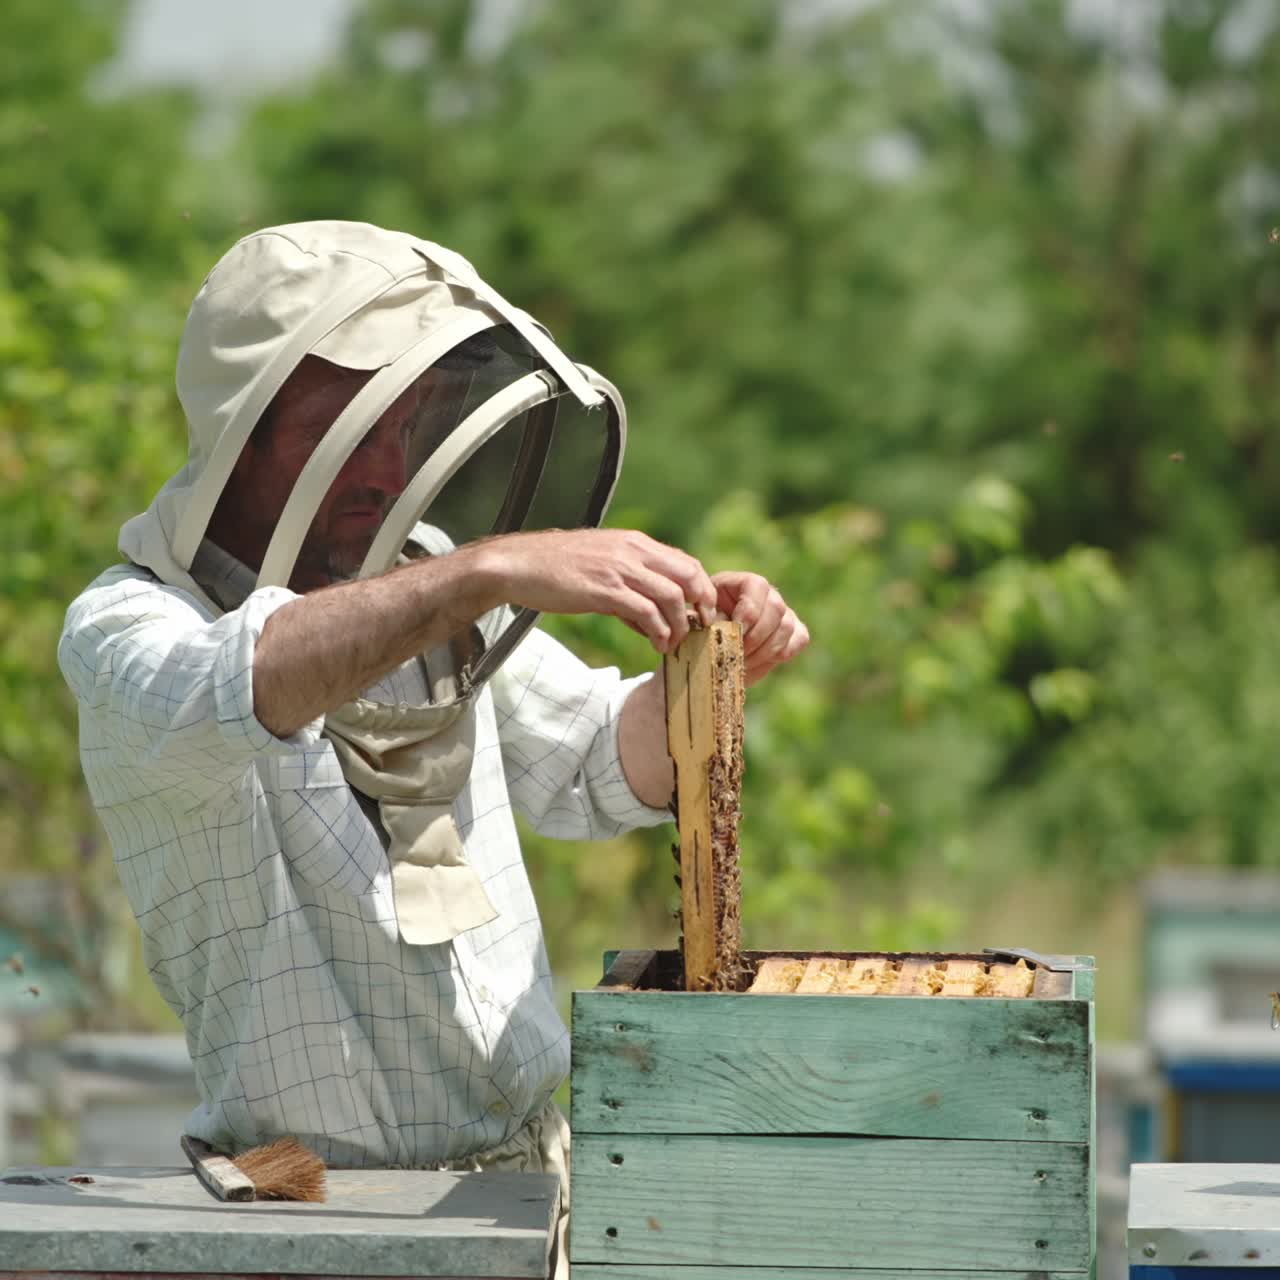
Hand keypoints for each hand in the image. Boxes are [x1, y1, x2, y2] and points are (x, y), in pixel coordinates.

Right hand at [480, 528, 717, 654]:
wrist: (517, 565)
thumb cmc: (555, 568)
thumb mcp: (601, 567)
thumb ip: (629, 586)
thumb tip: (650, 619)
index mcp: (634, 543)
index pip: (686, 562)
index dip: (701, 589)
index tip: (700, 613)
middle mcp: (632, 551)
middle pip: (689, 575)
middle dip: (701, 605)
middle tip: (699, 630)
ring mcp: (619, 569)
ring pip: (672, 596)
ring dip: (680, 625)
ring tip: (674, 644)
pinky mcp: (604, 590)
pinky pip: (646, 612)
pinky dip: (659, 631)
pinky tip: (657, 643)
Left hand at [711, 570, 809, 685]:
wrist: (712, 655)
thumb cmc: (701, 635)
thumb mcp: (698, 624)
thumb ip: (710, 620)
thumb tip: (718, 624)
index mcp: (739, 583)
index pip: (756, 585)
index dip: (749, 611)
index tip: (734, 632)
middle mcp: (766, 593)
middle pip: (776, 607)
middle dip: (756, 636)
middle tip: (737, 654)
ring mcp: (782, 612)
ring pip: (787, 625)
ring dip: (765, 649)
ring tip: (743, 662)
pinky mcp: (793, 632)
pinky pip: (800, 639)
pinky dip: (783, 652)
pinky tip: (762, 660)